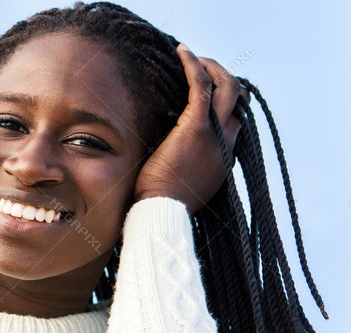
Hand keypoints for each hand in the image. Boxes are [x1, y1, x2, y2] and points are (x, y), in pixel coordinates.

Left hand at [134, 44, 247, 213]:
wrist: (162, 212)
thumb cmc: (163, 203)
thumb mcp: (185, 183)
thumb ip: (188, 165)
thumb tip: (172, 154)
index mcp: (225, 157)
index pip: (235, 121)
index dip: (225, 102)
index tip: (206, 91)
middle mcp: (227, 143)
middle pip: (238, 99)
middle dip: (224, 78)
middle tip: (203, 69)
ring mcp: (215, 134)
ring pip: (228, 87)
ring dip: (212, 68)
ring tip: (193, 58)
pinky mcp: (196, 127)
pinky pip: (201, 86)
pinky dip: (194, 66)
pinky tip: (183, 51)